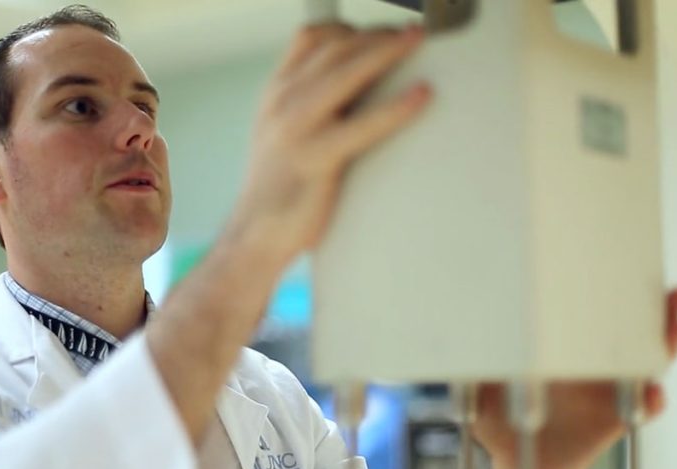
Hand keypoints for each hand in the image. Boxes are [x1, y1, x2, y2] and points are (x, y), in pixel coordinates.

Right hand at [226, 23, 431, 271]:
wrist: (254, 234)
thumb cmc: (280, 187)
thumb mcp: (282, 133)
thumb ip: (310, 104)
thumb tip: (360, 86)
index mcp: (276, 93)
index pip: (311, 37)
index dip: (349, 27)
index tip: (381, 30)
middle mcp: (282, 102)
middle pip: (333, 46)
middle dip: (377, 34)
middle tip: (414, 33)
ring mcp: (296, 129)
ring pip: (345, 73)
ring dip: (386, 50)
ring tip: (419, 40)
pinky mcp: (315, 159)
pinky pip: (361, 125)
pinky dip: (396, 107)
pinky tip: (422, 95)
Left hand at [473, 288, 676, 468]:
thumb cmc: (500, 425)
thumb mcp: (478, 394)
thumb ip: (472, 375)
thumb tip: (460, 354)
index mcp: (553, 350)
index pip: (582, 314)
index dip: (601, 293)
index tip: (610, 272)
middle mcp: (584, 365)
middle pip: (625, 330)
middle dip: (649, 309)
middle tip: (664, 295)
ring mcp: (603, 391)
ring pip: (642, 361)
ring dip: (661, 344)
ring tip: (671, 330)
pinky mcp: (614, 421)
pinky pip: (640, 408)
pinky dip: (650, 400)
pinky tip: (651, 393)